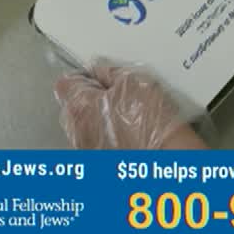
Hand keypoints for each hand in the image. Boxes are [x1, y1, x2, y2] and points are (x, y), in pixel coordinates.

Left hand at [53, 62, 207, 149]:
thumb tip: (99, 69)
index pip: (66, 82)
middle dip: (92, 98)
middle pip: (74, 106)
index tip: (100, 76)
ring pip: (85, 127)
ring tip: (127, 118)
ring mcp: (86, 151)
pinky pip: (96, 144)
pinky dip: (108, 138)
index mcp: (79, 107)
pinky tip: (129, 136)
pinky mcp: (99, 164)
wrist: (167, 161)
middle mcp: (76, 132)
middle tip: (119, 96)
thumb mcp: (134, 81)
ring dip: (100, 120)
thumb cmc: (151, 124)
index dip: (84, 76)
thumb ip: (109, 71)